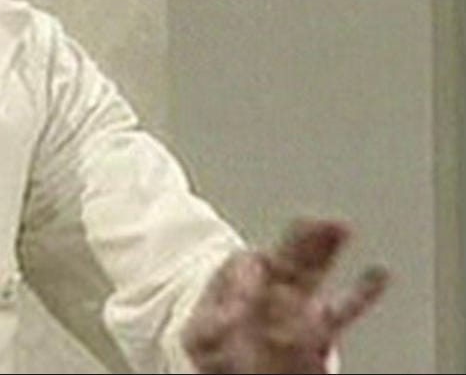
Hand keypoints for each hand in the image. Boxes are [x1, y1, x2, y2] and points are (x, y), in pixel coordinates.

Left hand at [182, 218, 388, 373]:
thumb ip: (213, 326)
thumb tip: (233, 322)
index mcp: (236, 280)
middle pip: (287, 254)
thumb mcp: (201, 335)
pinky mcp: (318, 328)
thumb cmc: (215, 344)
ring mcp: (296, 303)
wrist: (232, 363)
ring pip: (314, 271)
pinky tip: (379, 273)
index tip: (256, 283)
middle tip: (315, 220)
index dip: (250, 275)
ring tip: (343, 227)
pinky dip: (361, 292)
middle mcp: (270, 285)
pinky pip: (342, 308)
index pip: (246, 266)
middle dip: (299, 238)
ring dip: (327, 250)